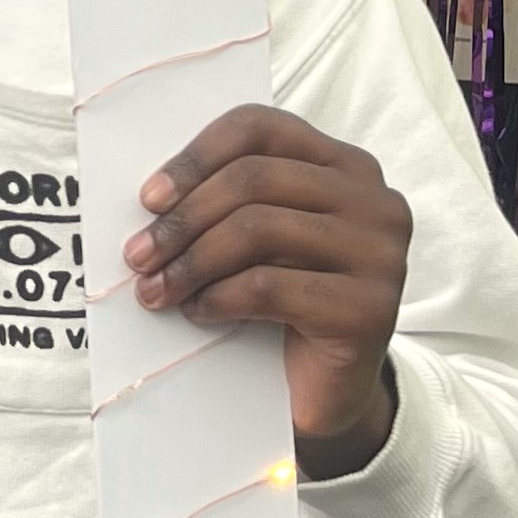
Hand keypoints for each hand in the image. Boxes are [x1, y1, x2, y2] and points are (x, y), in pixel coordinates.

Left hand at [126, 107, 410, 477]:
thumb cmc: (279, 300)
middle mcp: (375, 200)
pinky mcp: (371, 308)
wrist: (324, 390)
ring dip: (190, 261)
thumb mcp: (254, 239)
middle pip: (252, 179)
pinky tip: (196, 311)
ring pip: (258, 229)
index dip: (196, 156)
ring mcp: (381, 254)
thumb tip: (151, 196)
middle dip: (182, 218)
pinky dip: (218, 297)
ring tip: (154, 289)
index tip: (148, 198)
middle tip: (136, 255)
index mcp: (344, 165)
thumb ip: (225, 200)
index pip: (260, 127)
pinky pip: (269, 286)